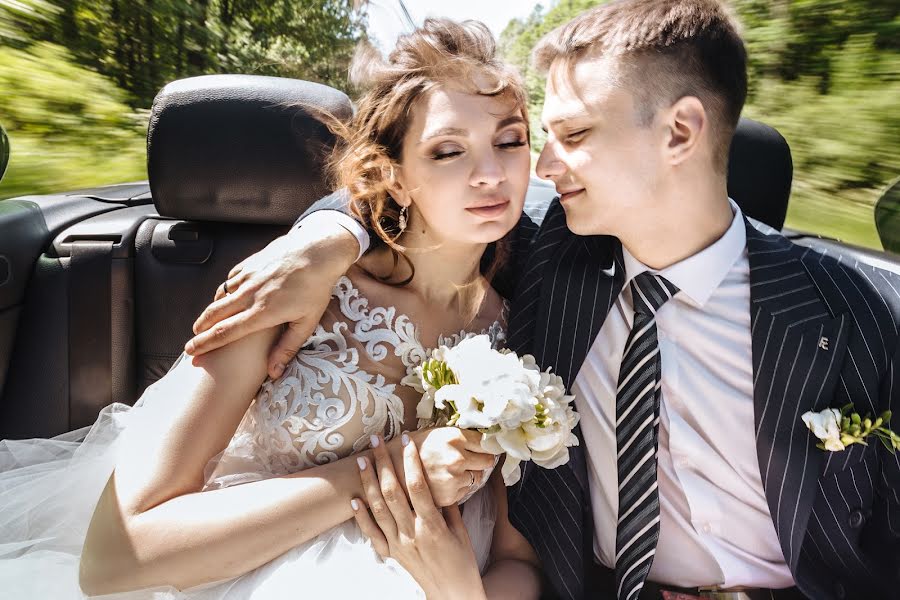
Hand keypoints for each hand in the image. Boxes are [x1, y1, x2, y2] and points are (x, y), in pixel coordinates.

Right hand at [184, 218, 357, 377]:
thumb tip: (273, 373)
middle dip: (200, 330)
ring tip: (207, 323)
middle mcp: (250, 294)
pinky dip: (224, 291)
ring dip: (210, 311)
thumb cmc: (316, 287)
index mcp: (262, 312)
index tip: (191, 352)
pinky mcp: (250, 263)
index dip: (205, 344)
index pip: (225, 333)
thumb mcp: (307, 322)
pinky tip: (227, 297)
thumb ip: (287, 348)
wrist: (318, 250)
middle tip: (192, 342)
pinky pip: (230, 281)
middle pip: (215, 315)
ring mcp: (248, 277)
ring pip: (220, 296)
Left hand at [353, 434, 487, 599]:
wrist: (452, 594)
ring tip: (361, 461)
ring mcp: (398, 544)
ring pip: (378, 509)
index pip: (418, 486)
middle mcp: (412, 533)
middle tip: (375, 441)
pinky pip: (371, 534)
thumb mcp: (461, 531)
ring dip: (368, 483)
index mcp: (432, 525)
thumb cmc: (462, 562)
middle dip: (383, 463)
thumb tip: (441, 481)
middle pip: (393, 492)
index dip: (411, 461)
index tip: (407, 440)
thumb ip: (449, 506)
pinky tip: (354, 499)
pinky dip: (361, 516)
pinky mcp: (391, 554)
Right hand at [387, 428, 494, 506]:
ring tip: (454, 470)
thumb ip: (460, 436)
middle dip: (482, 460)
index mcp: (454, 438)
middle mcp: (457, 458)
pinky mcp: (449, 496)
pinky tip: (445, 481)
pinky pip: (466, 490)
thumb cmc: (413, 447)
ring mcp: (453, 479)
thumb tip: (485, 438)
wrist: (388, 469)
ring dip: (470, 474)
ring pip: (478, 477)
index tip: (486, 447)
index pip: (486, 442)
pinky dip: (459, 487)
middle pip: (488, 460)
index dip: (486, 445)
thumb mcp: (436, 433)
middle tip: (472, 459)